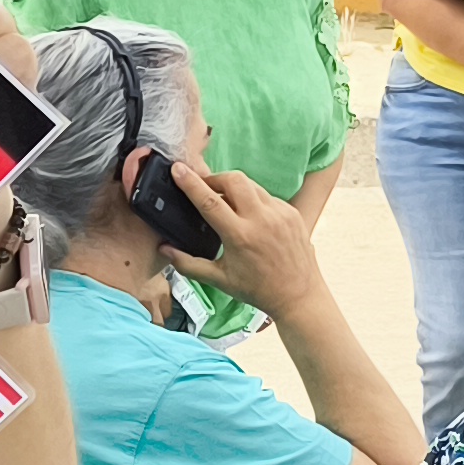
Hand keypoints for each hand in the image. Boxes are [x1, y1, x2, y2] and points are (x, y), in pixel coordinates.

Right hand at [170, 158, 328, 314]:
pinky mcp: (291, 213)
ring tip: (226, 202)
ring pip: (251, 184)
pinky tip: (249, 215)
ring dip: (234, 187)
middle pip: (233, 179)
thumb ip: (188, 264)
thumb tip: (165, 250)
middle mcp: (262, 220)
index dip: (190, 183)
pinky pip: (266, 196)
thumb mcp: (219, 279)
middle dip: (215, 177)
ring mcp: (280, 214)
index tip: (178, 169)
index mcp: (240, 236)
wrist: (299, 295)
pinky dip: (252, 199)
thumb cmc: (258, 289)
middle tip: (205, 187)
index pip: (210, 201)